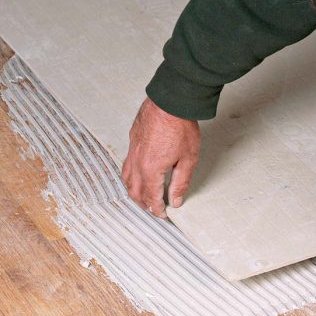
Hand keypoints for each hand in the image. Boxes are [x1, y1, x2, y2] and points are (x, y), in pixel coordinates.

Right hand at [122, 97, 200, 217]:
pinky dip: (131, 176)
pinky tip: (139, 175)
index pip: (151, 197)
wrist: (170, 101)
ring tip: (144, 196)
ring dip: (135, 191)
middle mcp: (137, 162)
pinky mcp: (132, 140)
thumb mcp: (188, 159)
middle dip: (143, 204)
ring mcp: (132, 150)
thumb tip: (175, 200)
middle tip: (154, 209)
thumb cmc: (181, 126)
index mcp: (150, 169)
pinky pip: (126, 164)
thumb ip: (180, 182)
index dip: (157, 209)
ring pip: (127, 178)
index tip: (163, 214)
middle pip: (135, 191)